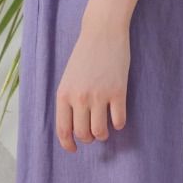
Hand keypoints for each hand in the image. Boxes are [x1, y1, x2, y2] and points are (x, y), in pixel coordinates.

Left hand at [55, 13, 129, 150]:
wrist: (103, 32)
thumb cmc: (85, 54)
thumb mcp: (68, 77)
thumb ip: (69, 100)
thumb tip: (74, 126)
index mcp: (64, 94)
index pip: (63, 129)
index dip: (68, 144)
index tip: (73, 149)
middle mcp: (79, 97)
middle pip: (83, 133)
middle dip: (88, 138)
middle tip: (93, 134)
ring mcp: (99, 95)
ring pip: (100, 132)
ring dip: (103, 134)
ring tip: (105, 128)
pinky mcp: (118, 92)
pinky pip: (119, 121)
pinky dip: (119, 124)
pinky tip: (118, 117)